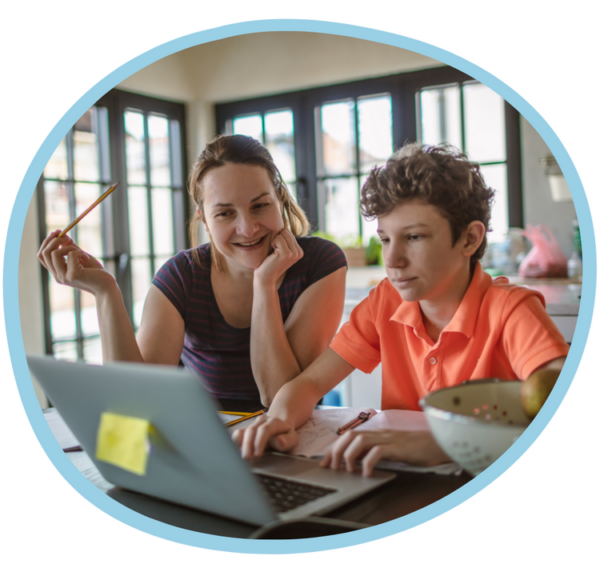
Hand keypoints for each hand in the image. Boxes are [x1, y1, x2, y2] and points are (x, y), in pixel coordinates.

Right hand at [37, 230, 115, 295]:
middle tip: (68, 238)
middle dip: (55, 240)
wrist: (107, 286)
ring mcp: (64, 277)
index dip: (47, 242)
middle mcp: (57, 276)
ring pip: (55, 253)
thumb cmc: (95, 272)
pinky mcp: (73, 275)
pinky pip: (71, 255)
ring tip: (81, 253)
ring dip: (69, 247)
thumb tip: (62, 234)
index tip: (57, 232)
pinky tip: (86, 258)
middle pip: (44, 253)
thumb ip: (70, 247)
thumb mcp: (80, 257)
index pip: (42, 255)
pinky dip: (79, 252)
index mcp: (57, 272)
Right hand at [232, 415, 298, 458]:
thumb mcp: (293, 439)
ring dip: (241, 445)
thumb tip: (279, 441)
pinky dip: (235, 442)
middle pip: (251, 430)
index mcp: (274, 422)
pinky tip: (235, 451)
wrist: (281, 426)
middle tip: (247, 458)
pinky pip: (238, 434)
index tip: (257, 455)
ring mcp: (253, 425)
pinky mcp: (247, 431)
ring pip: (243, 431)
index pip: (265, 429)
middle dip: (248, 445)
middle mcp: (262, 421)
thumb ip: (288, 441)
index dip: (259, 441)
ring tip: (241, 457)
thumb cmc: (286, 436)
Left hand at [253, 229, 302, 287]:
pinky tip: (272, 255)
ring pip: (282, 233)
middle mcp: (299, 252)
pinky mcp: (286, 254)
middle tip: (274, 252)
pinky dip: (272, 244)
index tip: (277, 251)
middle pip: (286, 231)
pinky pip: (278, 238)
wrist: (265, 278)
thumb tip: (282, 221)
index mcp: (299, 251)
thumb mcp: (280, 250)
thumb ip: (285, 239)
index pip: (288, 232)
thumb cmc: (269, 262)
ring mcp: (294, 253)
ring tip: (273, 254)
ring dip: (274, 242)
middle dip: (277, 239)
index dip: (279, 239)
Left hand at [320, 429, 449, 476]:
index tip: (324, 463)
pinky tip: (366, 473)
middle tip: (331, 468)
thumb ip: (377, 452)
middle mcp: (380, 433)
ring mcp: (389, 439)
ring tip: (347, 470)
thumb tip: (358, 463)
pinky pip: (378, 451)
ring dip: (349, 455)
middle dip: (336, 451)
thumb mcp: (394, 450)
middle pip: (350, 435)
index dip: (334, 448)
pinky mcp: (398, 447)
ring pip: (360, 439)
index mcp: (377, 434)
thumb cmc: (419, 449)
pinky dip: (368, 461)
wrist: (441, 444)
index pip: (349, 436)